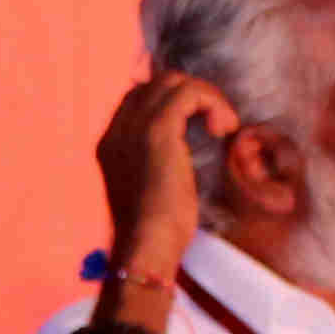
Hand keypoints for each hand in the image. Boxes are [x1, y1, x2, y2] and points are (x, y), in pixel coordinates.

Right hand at [97, 70, 240, 278]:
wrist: (146, 251)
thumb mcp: (154, 186)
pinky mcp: (156, 132)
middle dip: (193, 95)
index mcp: (111, 143)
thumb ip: (161, 159)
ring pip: (173, 82)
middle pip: (157, 83)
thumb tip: (186, 141)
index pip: (141, 96)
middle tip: (216, 124)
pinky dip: (212, 103)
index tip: (201, 124)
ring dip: (206, 97)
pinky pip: (188, 93)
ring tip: (222, 128)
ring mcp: (132, 128)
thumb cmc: (157, 233)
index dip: (176, 102)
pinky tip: (223, 129)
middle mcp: (116, 130)